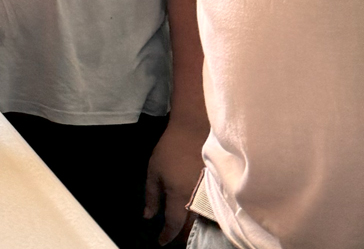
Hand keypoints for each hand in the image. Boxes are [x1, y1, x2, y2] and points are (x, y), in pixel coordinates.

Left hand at [145, 119, 205, 243]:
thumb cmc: (170, 149)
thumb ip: (151, 196)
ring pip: (205, 220)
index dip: (167, 235)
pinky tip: (201, 218)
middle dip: (183, 235)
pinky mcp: (219, 187)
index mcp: (179, 195)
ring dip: (196, 228)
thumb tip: (148, 216)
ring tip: (187, 232)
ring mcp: (211, 194)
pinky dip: (207, 216)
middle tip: (174, 238)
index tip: (160, 242)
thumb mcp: (153, 171)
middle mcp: (198, 199)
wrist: (193, 130)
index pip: (174, 224)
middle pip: (192, 226)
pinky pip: (214, 208)